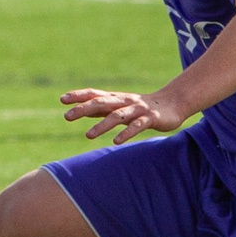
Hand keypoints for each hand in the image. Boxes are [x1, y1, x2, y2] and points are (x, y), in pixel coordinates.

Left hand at [61, 87, 184, 143]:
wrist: (174, 103)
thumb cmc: (142, 107)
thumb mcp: (120, 107)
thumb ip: (102, 108)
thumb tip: (81, 109)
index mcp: (116, 98)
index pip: (94, 94)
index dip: (79, 96)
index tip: (62, 100)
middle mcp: (125, 101)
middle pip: (102, 103)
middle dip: (83, 109)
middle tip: (67, 116)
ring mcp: (138, 110)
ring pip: (117, 116)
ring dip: (102, 125)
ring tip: (88, 136)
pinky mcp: (151, 118)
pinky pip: (137, 126)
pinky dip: (126, 133)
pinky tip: (116, 142)